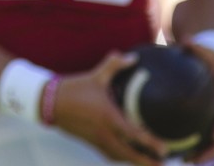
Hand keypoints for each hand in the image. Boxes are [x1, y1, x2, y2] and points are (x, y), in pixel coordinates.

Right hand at [52, 51, 167, 165]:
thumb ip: (114, 65)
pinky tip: (125, 156)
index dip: (152, 144)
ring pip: (119, 156)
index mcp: (109, 117)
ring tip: (148, 163)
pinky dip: (120, 157)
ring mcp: (96, 139)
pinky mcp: (89, 141)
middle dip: (146, 161)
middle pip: (130, 154)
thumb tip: (132, 57)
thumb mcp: (95, 76)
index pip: (135, 135)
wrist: (48, 102)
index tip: (165, 150)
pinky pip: (108, 154)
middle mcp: (104, 132)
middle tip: (162, 163)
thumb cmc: (74, 88)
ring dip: (134, 161)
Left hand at [181, 39, 213, 162]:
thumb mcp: (198, 47)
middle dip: (212, 149)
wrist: (211, 59)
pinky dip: (194, 145)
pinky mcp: (207, 118)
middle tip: (194, 158)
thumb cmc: (202, 53)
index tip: (212, 135)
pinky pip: (203, 135)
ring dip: (203, 153)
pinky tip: (177, 152)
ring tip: (185, 161)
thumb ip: (192, 45)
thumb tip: (183, 39)